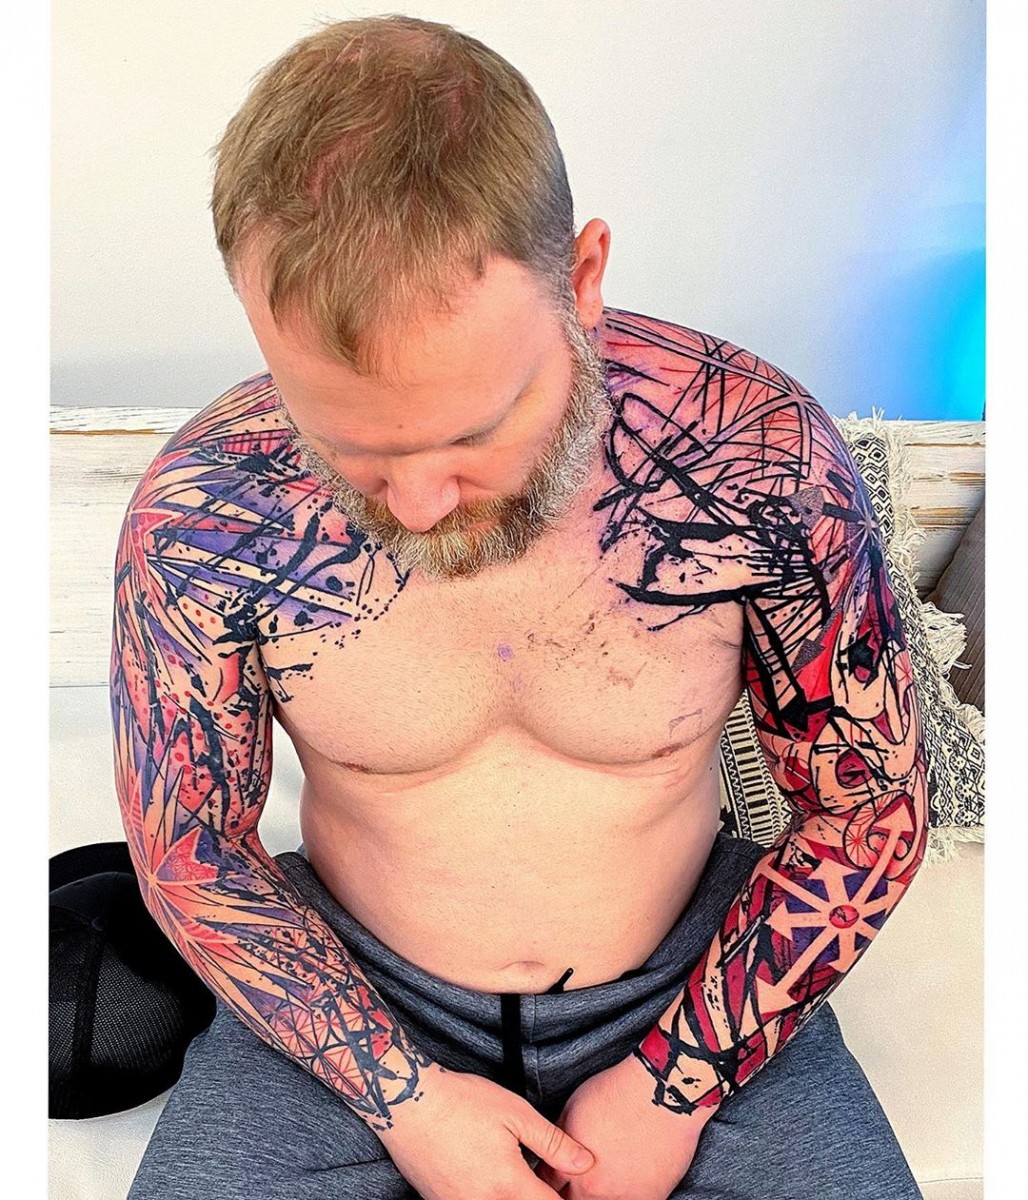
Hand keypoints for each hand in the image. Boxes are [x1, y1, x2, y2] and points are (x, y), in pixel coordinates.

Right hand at [375, 1061, 595, 1199]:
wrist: (406, 1103)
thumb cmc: (462, 1102)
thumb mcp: (515, 1113)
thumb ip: (553, 1144)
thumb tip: (585, 1163)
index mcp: (508, 1186)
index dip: (565, 1199)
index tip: (571, 1190)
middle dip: (537, 1199)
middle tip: (541, 1181)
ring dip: (511, 1199)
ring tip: (511, 1174)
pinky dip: (487, 1197)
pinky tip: (487, 1177)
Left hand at [533, 1054, 714, 1199]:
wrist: (661, 1093)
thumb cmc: (618, 1092)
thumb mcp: (574, 1107)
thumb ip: (561, 1138)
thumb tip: (553, 1151)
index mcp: (570, 1166)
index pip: (548, 1185)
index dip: (550, 1178)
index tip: (555, 1174)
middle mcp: (593, 1188)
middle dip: (570, 1190)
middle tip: (580, 1176)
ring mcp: (622, 1197)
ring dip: (599, 1194)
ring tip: (606, 1174)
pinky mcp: (649, 1198)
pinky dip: (626, 1194)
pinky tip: (627, 1177)